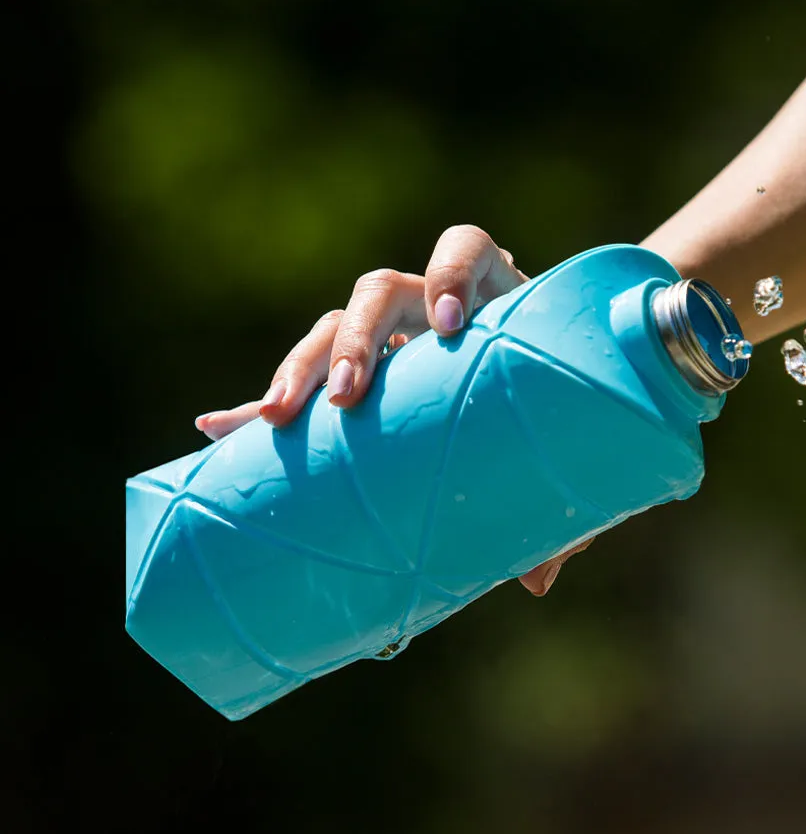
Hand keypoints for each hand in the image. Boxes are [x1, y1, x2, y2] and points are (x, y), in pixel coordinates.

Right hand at [194, 224, 590, 595]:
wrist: (541, 400)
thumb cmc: (558, 420)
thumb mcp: (558, 455)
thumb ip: (555, 501)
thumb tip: (536, 583)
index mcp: (494, 301)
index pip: (466, 249)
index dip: (453, 273)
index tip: (448, 326)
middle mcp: (434, 305)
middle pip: (381, 291)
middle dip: (355, 338)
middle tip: (344, 395)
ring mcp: (391, 336)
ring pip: (331, 327)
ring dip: (301, 369)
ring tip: (275, 418)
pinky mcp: (360, 374)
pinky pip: (306, 381)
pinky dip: (265, 404)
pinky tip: (219, 428)